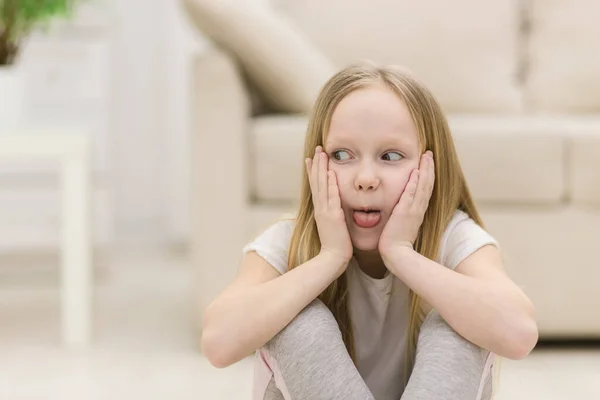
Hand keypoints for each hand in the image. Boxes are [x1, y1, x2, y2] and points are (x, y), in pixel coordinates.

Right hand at [305, 146, 352, 265]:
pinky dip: (331, 184)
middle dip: (316, 164)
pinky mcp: (332, 216)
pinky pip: (331, 197)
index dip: (314, 172)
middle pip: (316, 182)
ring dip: (322, 168)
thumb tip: (336, 211)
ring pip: (322, 185)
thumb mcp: (333, 227)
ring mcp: (325, 211)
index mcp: (320, 210)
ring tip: (321, 153)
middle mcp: (320, 208)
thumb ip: (334, 217)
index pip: (316, 187)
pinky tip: (332, 172)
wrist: (332, 259)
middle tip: (316, 149)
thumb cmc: (336, 246)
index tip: (312, 159)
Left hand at [378, 150, 434, 256]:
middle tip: (429, 154)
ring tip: (426, 156)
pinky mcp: (404, 213)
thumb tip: (399, 211)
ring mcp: (412, 211)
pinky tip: (415, 172)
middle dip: (429, 168)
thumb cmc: (395, 243)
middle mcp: (418, 209)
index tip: (427, 163)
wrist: (395, 254)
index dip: (427, 176)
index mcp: (417, 212)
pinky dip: (414, 184)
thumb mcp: (401, 226)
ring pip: (422, 187)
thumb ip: (401, 216)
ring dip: (425, 171)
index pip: (425, 190)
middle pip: (427, 185)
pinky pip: (410, 195)